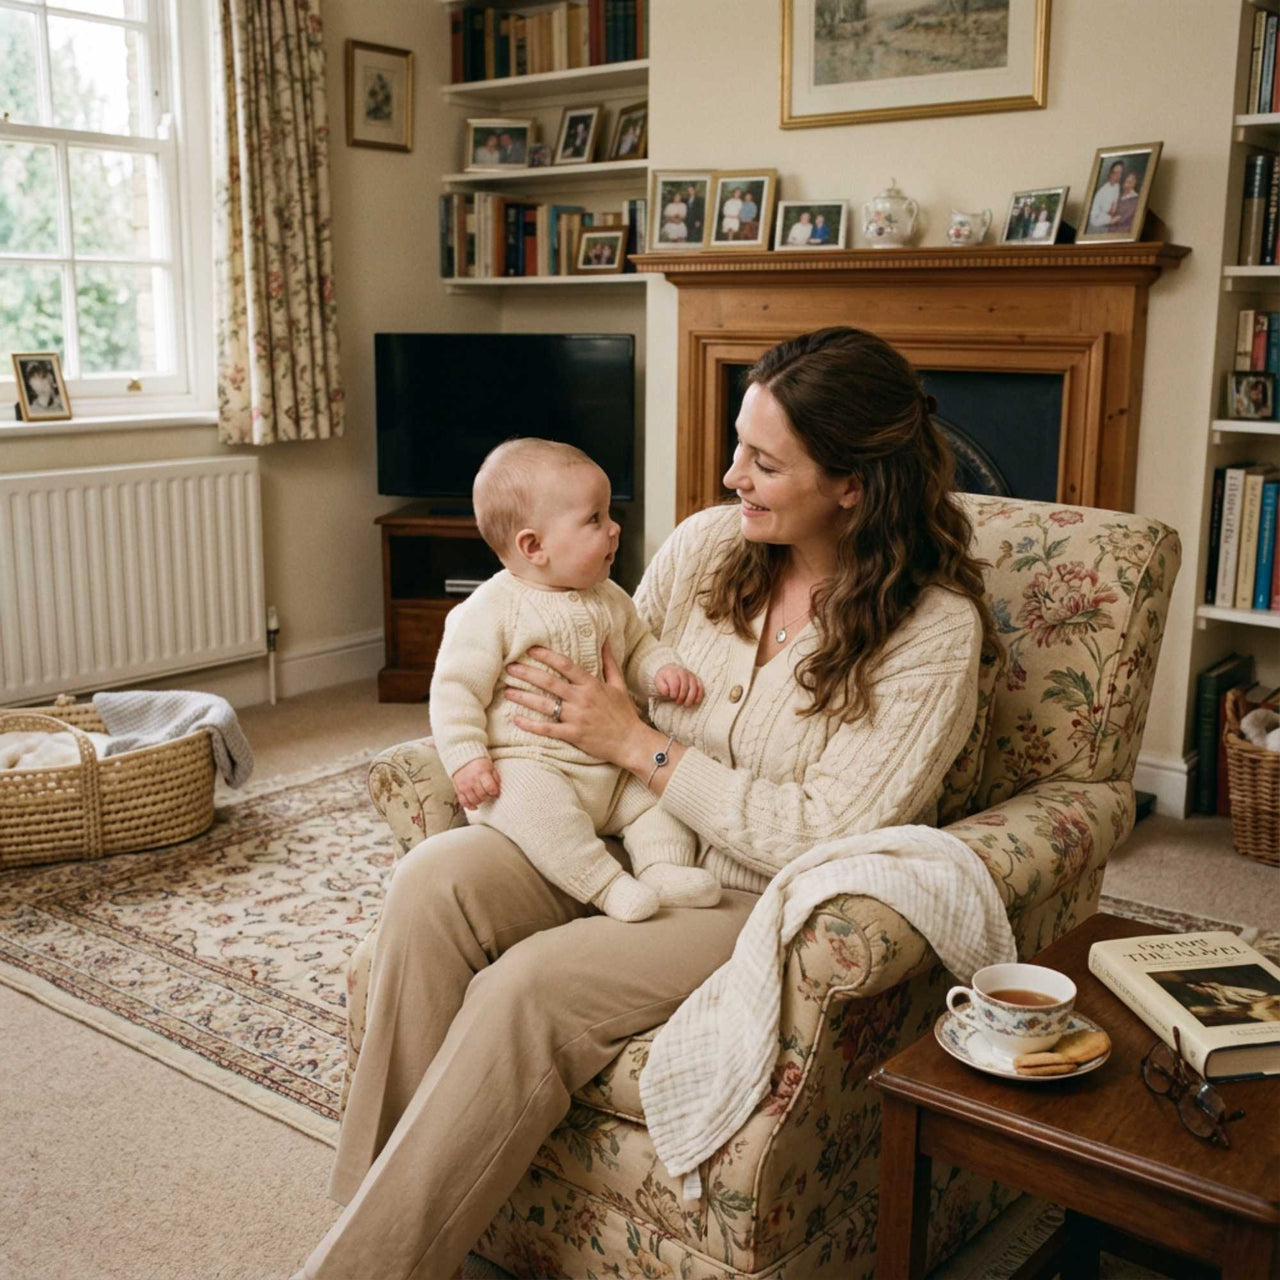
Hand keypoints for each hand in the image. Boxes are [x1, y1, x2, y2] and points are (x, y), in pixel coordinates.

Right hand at [451, 757, 499, 809]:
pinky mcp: (458, 789)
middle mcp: (472, 780)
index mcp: (482, 773)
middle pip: (482, 795)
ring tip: (482, 797)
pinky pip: (463, 802)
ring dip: (480, 801)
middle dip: (487, 796)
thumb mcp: (491, 767)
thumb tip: (498, 793)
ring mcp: (464, 785)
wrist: (464, 759)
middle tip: (488, 793)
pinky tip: (475, 806)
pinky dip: (470, 806)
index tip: (495, 791)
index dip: (494, 792)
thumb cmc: (480, 765)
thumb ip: (496, 779)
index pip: (490, 788)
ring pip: (473, 800)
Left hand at [504, 640, 646, 766]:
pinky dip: (531, 725)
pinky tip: (517, 719)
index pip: (565, 665)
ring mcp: (576, 717)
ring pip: (544, 705)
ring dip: (523, 697)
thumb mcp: (619, 684)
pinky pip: (548, 729)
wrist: (631, 742)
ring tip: (506, 691)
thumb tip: (606, 640)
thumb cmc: (624, 713)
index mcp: (591, 684)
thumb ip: (609, 662)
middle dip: (527, 673)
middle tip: (509, 667)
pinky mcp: (573, 735)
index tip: (530, 649)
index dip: (546, 656)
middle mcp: (581, 698)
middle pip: (549, 682)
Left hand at [654, 663, 702, 706]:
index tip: (672, 697)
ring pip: (694, 686)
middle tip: (678, 703)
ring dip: (691, 697)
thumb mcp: (658, 681)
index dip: (674, 692)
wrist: (670, 671)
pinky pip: (700, 687)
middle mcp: (683, 672)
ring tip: (686, 704)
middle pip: (685, 685)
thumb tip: (667, 692)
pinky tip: (696, 702)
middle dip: (682, 696)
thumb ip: (661, 686)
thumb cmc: (664, 679)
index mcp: (672, 672)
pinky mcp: (697, 679)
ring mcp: (691, 675)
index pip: (675, 682)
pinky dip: (699, 695)